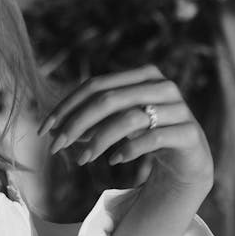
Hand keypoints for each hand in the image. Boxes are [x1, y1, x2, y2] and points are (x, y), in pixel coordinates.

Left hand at [39, 65, 213, 192]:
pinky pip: (152, 138)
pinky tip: (114, 161)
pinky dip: (128, 150)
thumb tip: (54, 129)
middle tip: (56, 146)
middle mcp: (162, 86)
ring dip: (99, 141)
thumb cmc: (147, 137)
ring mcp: (179, 108)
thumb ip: (91, 122)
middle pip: (108, 100)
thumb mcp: (117, 125)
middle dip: (77, 124)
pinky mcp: (189, 133)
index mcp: (142, 75)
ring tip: (82, 160)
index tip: (45, 130)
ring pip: (128, 119)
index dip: (68, 106)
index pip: (96, 85)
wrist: (189, 161)